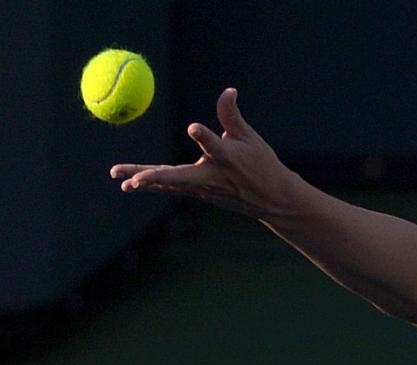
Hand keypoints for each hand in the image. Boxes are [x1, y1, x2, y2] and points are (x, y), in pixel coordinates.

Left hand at [111, 88, 303, 218]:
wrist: (272, 200)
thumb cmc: (262, 164)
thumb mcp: (251, 138)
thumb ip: (232, 115)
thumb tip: (228, 89)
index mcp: (229, 158)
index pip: (214, 145)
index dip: (204, 136)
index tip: (193, 127)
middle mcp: (213, 176)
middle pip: (180, 177)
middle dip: (156, 178)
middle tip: (135, 180)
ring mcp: (204, 189)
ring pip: (170, 184)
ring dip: (145, 181)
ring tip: (121, 180)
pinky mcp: (200, 194)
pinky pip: (173, 187)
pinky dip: (154, 184)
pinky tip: (131, 183)